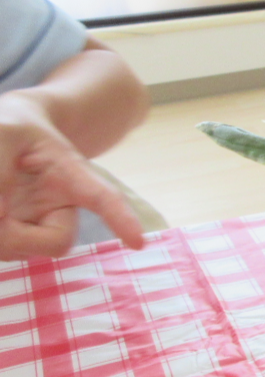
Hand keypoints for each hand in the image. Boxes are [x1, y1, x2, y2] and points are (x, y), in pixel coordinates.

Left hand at [0, 91, 143, 259]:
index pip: (103, 197)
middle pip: (57, 242)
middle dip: (17, 236)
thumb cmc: (14, 125)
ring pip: (25, 250)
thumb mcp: (5, 131)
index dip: (121, 219)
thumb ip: (0, 167)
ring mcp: (39, 223)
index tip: (138, 241)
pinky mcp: (18, 235)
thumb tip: (1, 215)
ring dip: (1, 236)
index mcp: (72, 175)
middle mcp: (61, 206)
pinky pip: (8, 251)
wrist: (10, 134)